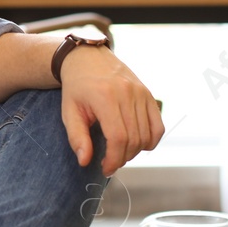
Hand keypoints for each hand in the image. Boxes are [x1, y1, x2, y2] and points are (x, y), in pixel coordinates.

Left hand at [58, 47, 164, 175]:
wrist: (88, 58)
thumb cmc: (77, 86)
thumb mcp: (69, 111)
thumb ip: (77, 137)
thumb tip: (85, 161)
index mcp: (105, 97)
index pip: (118, 138)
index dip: (114, 159)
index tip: (106, 168)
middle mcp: (127, 93)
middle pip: (134, 139)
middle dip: (123, 158)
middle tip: (110, 163)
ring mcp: (141, 92)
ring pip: (147, 134)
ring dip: (135, 151)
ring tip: (120, 152)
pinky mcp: (148, 93)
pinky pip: (158, 125)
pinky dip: (151, 140)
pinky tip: (137, 144)